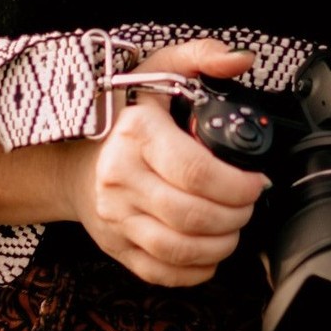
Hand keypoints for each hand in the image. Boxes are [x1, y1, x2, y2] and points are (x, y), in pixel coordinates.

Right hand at [64, 39, 268, 286]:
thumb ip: (202, 57)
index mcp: (135, 133)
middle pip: (193, 215)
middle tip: (248, 203)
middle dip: (236, 215)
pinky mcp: (116, 246)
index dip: (237, 183)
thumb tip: (241, 60)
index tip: (256, 181)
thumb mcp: (159, 71)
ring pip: (180, 249)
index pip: (195, 171)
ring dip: (221, 243)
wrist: (74, 157)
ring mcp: (115, 216)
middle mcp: (120, 177)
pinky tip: (210, 250)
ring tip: (233, 226)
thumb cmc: (123, 114)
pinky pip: (162, 273)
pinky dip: (196, 269)